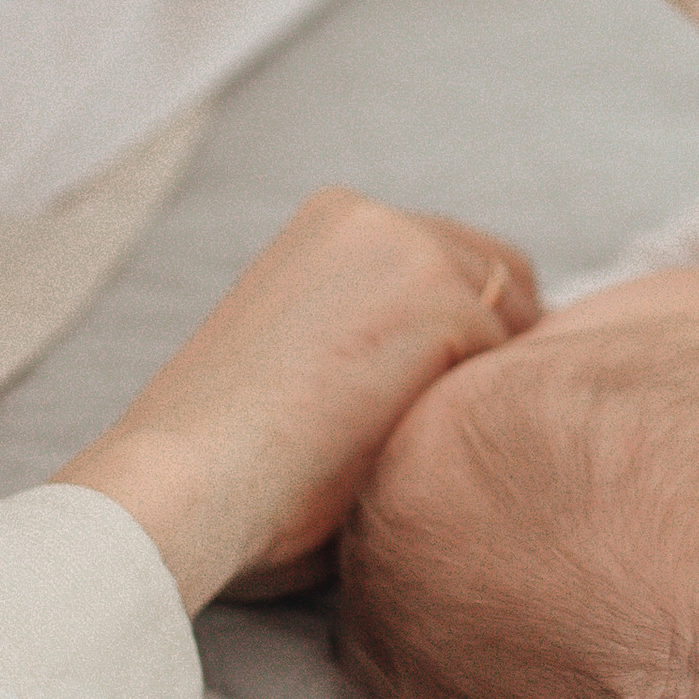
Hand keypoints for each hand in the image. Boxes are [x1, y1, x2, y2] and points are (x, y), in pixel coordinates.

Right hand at [56, 189, 537, 609]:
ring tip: (432, 446)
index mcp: (335, 223)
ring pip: (509, 323)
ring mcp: (413, 249)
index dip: (471, 332)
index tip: (450, 394)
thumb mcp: (302, 352)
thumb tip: (450, 371)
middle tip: (459, 426)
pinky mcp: (442, 299)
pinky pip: (509, 365)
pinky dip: (483, 413)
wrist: (188, 480)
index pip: (458, 260)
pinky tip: (428, 451)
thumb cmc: (229, 458)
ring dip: (486, 384)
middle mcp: (376, 218)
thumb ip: (374, 333)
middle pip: (501, 279)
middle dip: (492, 351)